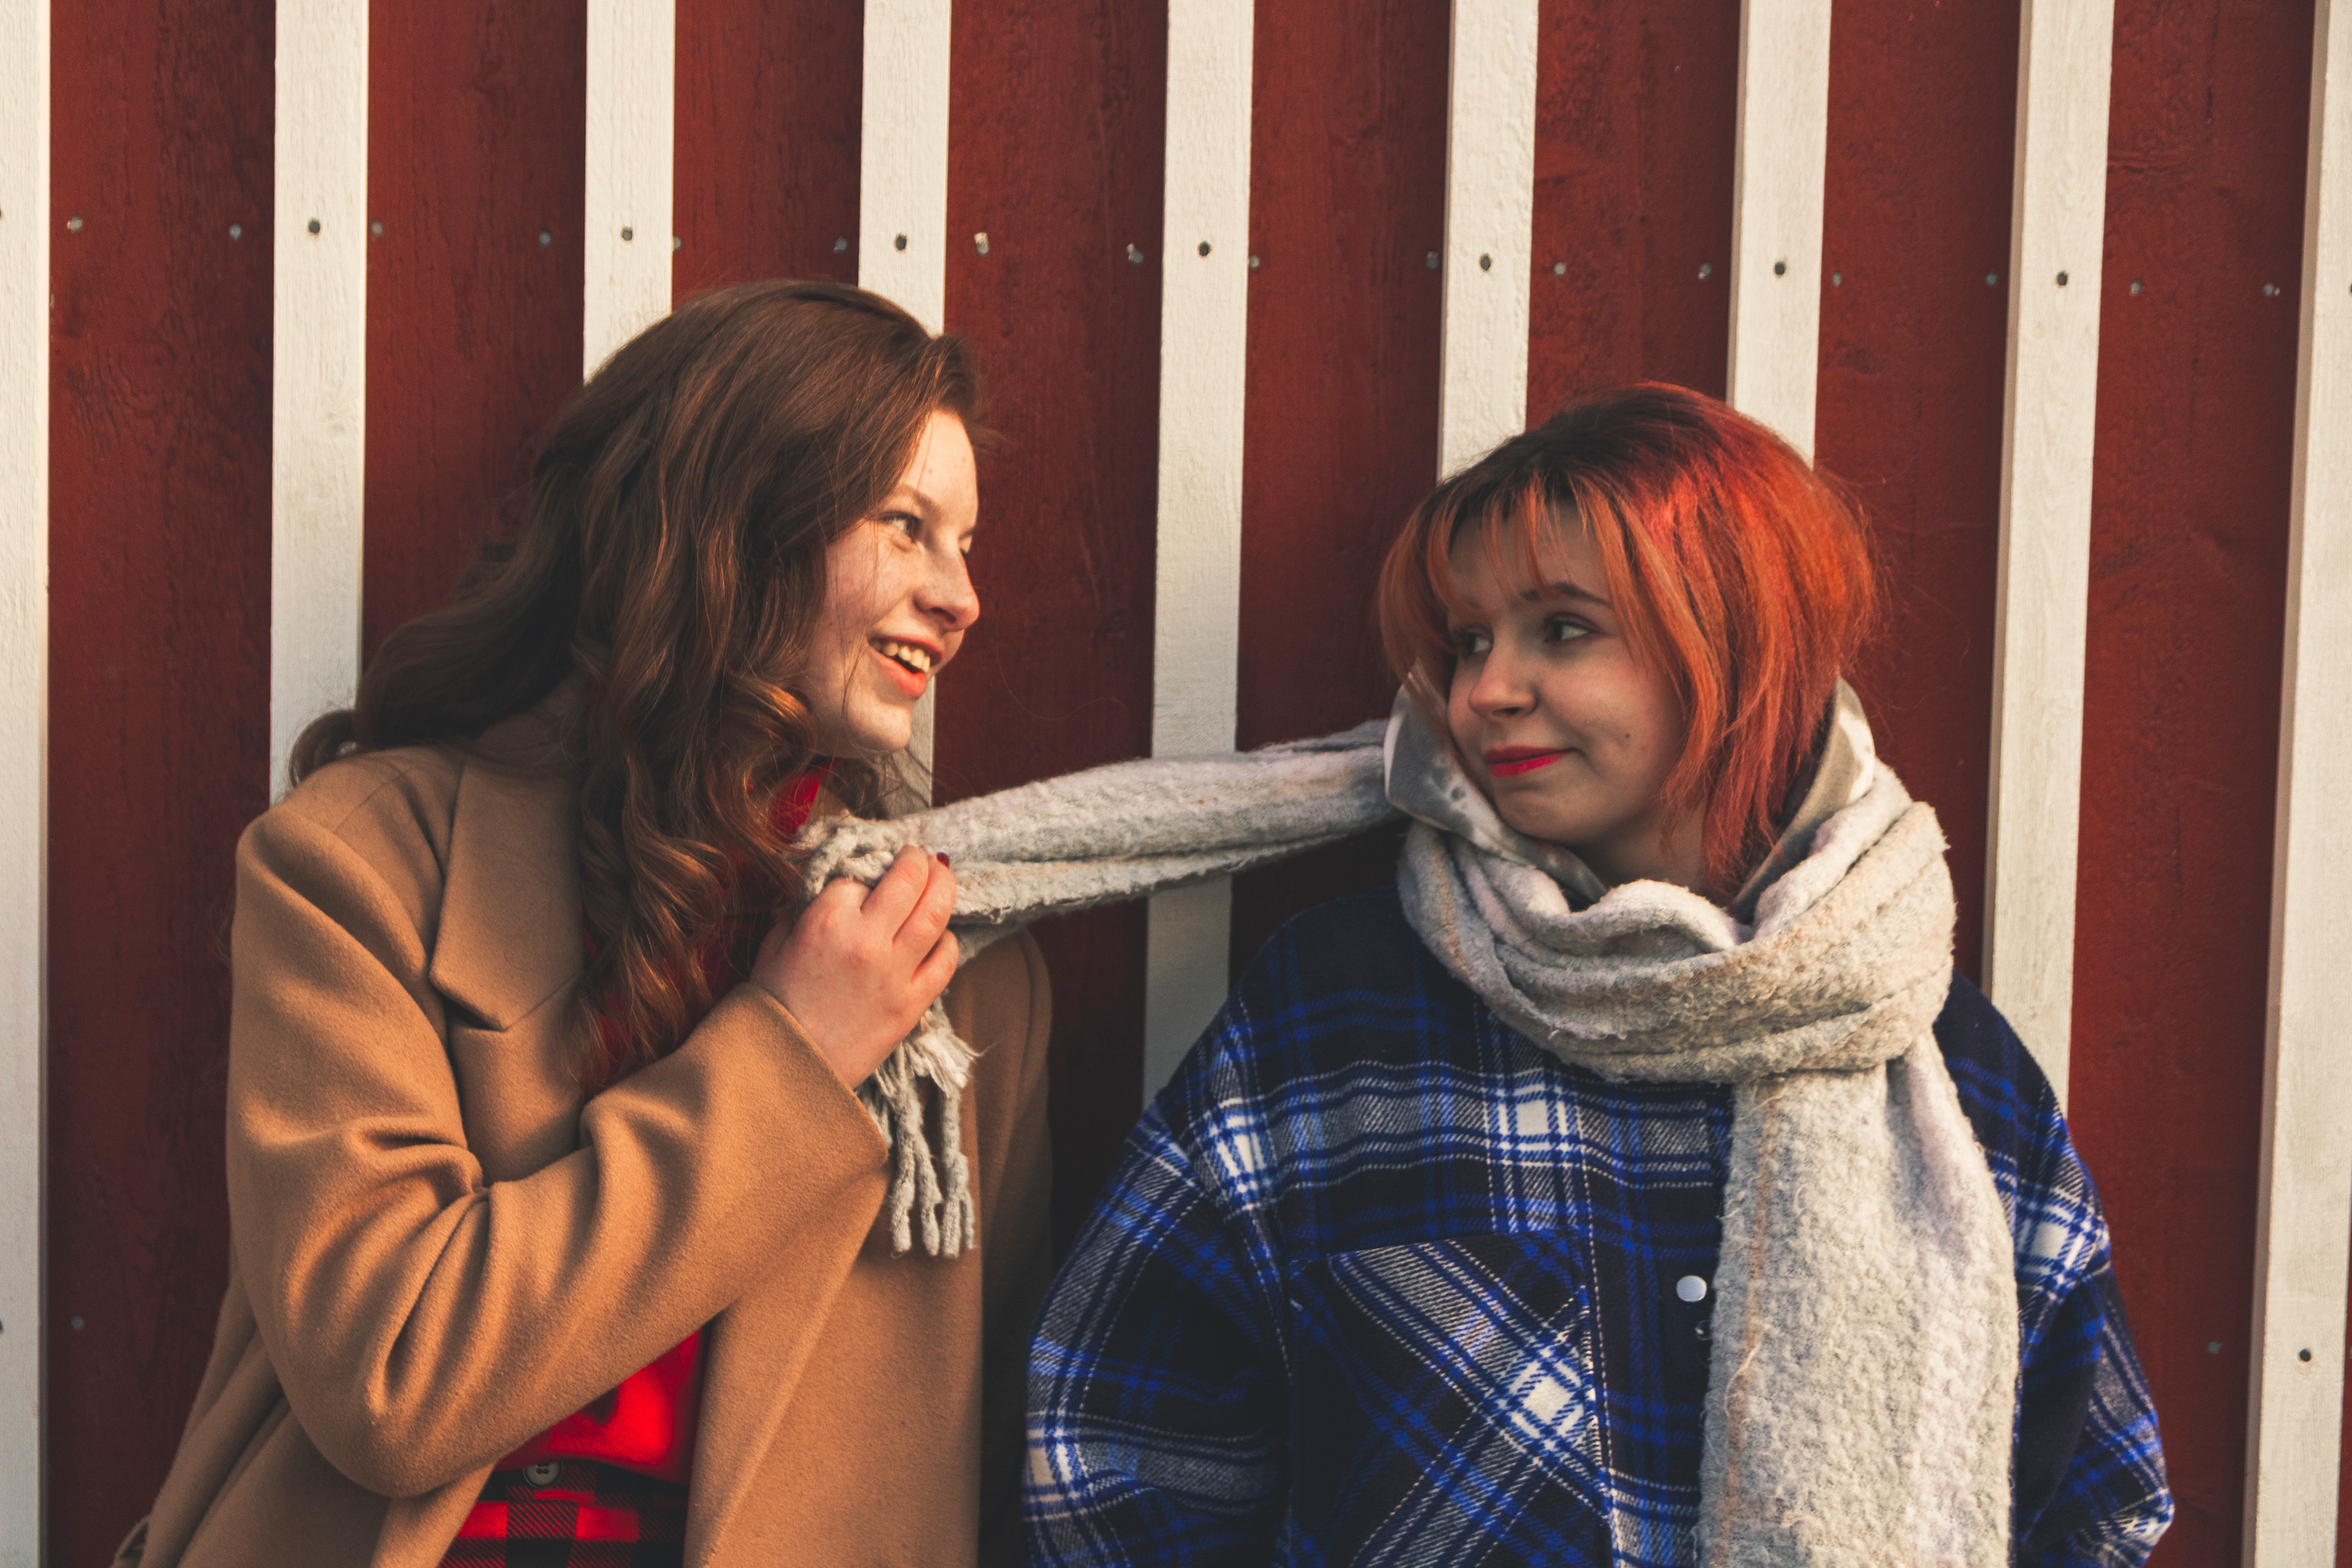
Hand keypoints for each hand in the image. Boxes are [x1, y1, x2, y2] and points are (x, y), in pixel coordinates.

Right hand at [752, 845, 957, 1089]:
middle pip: (909, 879)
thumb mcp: (774, 942)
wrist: (782, 1069)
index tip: (867, 878)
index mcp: (826, 919)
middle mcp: (866, 940)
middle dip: (918, 860)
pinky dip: (947, 941)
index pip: (859, 876)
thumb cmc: (772, 1005)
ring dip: (944, 885)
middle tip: (921, 856)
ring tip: (942, 875)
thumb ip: (803, 909)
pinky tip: (940, 935)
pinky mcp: (911, 1005)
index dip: (863, 874)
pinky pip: (946, 961)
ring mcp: (893, 973)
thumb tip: (830, 887)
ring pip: (937, 912)